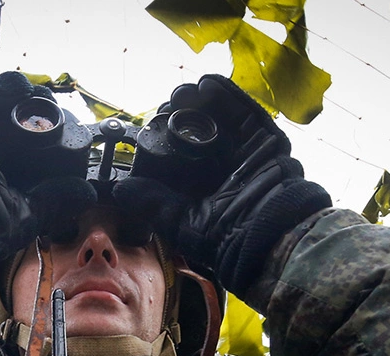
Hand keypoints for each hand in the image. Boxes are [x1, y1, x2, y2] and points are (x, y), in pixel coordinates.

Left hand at [117, 76, 330, 296]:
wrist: (269, 235)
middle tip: (167, 107)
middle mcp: (219, 163)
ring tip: (183, 93)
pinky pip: (245, 110)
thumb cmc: (226, 238)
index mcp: (199, 183)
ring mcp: (241, 148)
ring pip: (217, 114)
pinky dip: (227, 94)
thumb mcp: (180, 222)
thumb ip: (152, 203)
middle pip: (196, 127)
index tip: (152, 124)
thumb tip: (120, 189)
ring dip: (198, 100)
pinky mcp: (263, 138)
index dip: (163, 134)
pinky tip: (208, 84)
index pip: (176, 150)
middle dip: (179, 113)